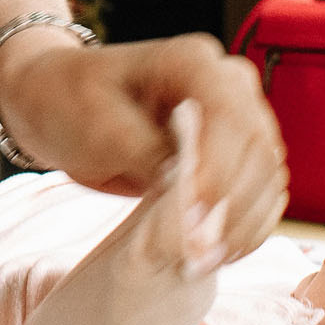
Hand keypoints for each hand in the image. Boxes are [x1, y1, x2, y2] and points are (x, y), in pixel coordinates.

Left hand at [0, 30, 287, 271]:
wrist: (56, 102)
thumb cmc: (70, 101)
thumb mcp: (98, 124)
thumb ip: (146, 153)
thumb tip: (188, 194)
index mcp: (194, 62)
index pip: (230, 117)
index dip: (220, 171)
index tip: (195, 219)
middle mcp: (227, 86)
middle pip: (259, 149)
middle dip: (233, 207)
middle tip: (197, 255)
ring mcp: (235, 121)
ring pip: (268, 175)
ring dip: (244, 224)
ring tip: (203, 262)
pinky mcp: (230, 156)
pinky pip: (260, 192)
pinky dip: (247, 226)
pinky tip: (220, 253)